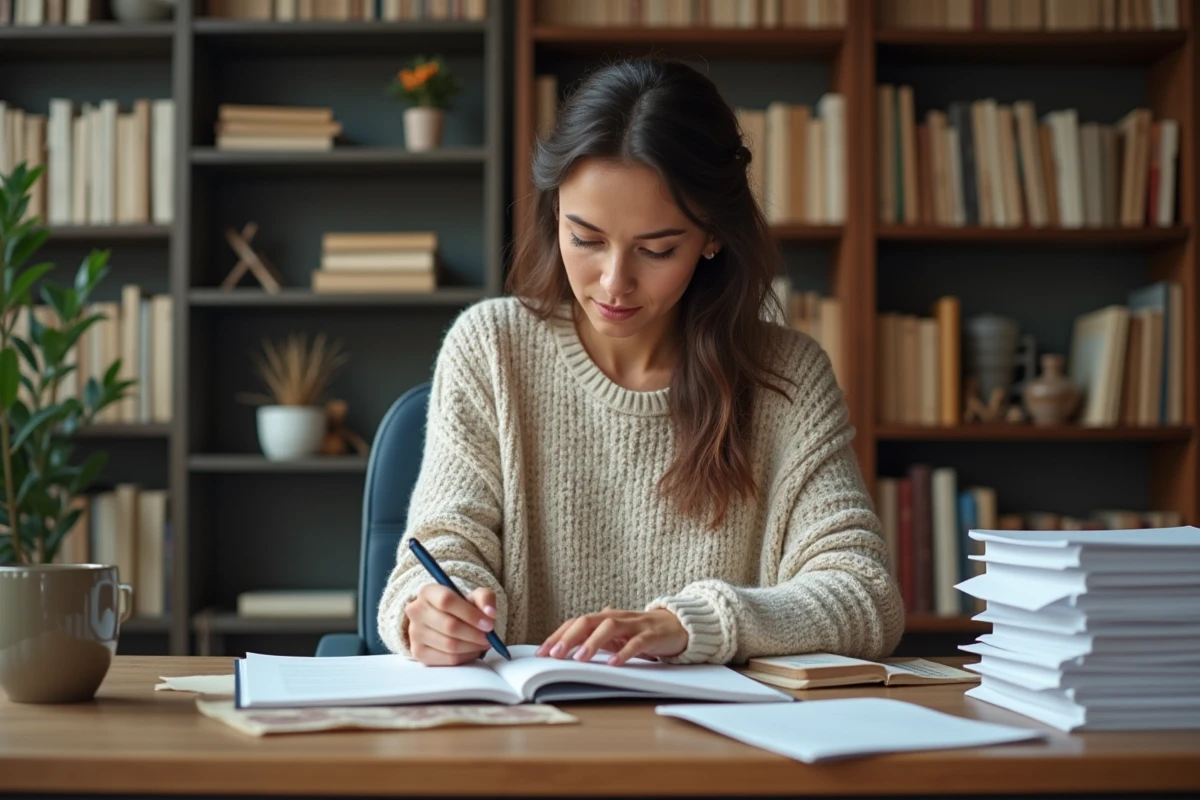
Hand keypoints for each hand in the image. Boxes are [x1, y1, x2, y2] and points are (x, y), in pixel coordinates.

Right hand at [405, 584, 497, 665]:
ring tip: (483, 643)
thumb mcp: (475, 596)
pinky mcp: (418, 652)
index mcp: (428, 592)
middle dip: (475, 634)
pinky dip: (465, 656)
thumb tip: (490, 613)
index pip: (447, 600)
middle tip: (489, 637)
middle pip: (449, 626)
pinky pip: (448, 659)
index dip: (470, 614)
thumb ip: (485, 598)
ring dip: (472, 646)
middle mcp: (416, 611)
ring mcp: (414, 633)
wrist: (446, 621)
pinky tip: (472, 650)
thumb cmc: (461, 608)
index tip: (489, 624)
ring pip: (450, 645)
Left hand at [535, 607, 687, 666]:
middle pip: (588, 621)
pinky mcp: (652, 635)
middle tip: (555, 655)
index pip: (576, 623)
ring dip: (593, 642)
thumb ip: (594, 638)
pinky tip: (615, 663)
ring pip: (610, 627)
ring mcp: (634, 625)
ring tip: (580, 659)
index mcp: (604, 618)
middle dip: (569, 638)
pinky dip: (624, 652)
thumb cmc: (641, 631)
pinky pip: (637, 642)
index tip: (542, 653)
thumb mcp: (615, 635)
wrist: (677, 625)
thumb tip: (566, 647)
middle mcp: (616, 618)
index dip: (558, 636)